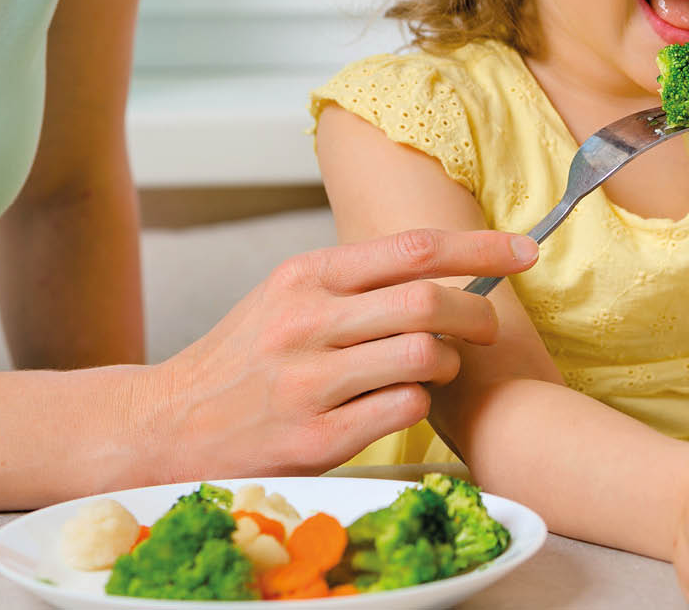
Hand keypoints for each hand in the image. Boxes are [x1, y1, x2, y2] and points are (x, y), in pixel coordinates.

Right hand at [139, 228, 537, 481]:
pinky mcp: (315, 438)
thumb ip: (355, 280)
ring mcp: (310, 382)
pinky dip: (421, 400)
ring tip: (438, 366)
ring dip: (449, 361)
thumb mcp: (287, 296)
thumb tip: (441, 265)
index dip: (480, 249)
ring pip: (422, 354)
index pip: (413, 250)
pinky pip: (403, 408)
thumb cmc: (243, 357)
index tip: (523, 252)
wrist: (164, 425)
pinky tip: (406, 399)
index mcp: (306, 276)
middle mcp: (307, 322)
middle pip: (427, 300)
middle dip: (478, 312)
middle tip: (488, 326)